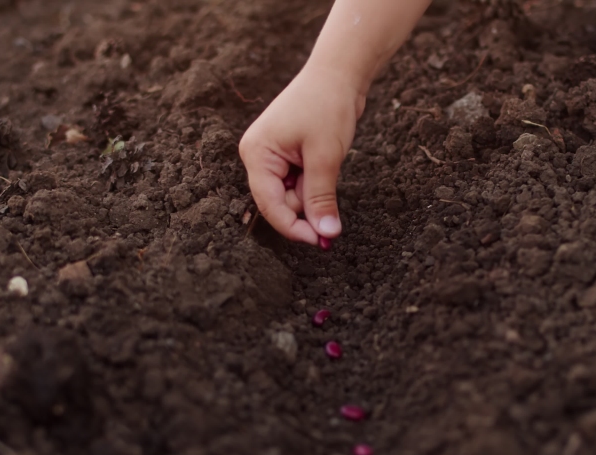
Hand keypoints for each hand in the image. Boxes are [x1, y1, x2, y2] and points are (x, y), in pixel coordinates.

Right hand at [239, 65, 364, 244]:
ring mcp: (272, 156)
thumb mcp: (325, 157)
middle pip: (279, 202)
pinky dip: (315, 183)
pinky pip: (299, 182)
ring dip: (313, 193)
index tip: (320, 240)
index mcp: (256, 155)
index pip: (269, 205)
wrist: (339, 73)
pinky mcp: (287, 155)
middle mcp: (258, 157)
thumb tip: (326, 233)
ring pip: (292, 194)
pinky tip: (326, 163)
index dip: (294, 227)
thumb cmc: (327, 106)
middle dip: (306, 209)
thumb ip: (321, 198)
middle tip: (332, 211)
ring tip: (328, 165)